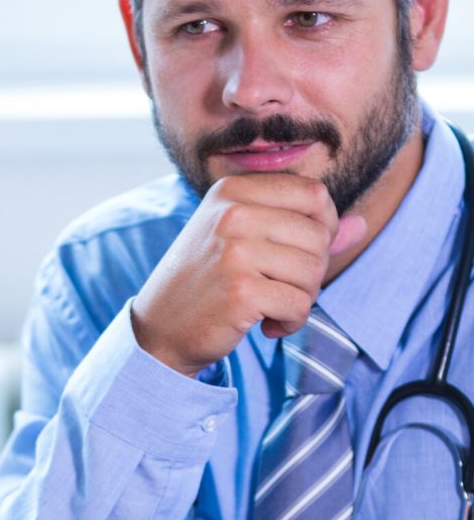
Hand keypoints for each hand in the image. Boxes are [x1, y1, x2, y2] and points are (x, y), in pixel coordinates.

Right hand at [130, 173, 365, 374]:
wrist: (159, 329)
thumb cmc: (207, 282)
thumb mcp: (245, 240)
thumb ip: (303, 229)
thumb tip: (360, 225)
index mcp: (233, 190)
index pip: (314, 194)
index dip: (323, 228)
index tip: (300, 255)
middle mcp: (232, 214)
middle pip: (318, 236)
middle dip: (312, 272)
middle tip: (283, 289)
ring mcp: (234, 252)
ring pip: (313, 272)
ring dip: (302, 300)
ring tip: (274, 308)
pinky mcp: (240, 292)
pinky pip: (299, 305)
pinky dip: (290, 323)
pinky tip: (266, 326)